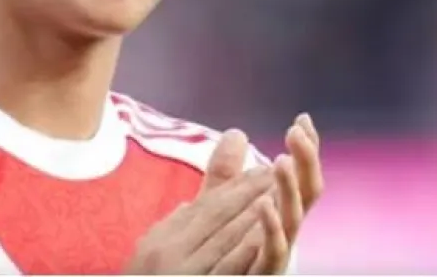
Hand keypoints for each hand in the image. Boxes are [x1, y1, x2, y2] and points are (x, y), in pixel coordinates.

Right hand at [124, 130, 278, 274]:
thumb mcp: (157, 253)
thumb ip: (180, 225)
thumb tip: (192, 201)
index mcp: (160, 241)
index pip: (205, 207)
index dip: (237, 186)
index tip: (263, 169)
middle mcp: (166, 253)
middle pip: (215, 215)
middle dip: (249, 191)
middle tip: (278, 171)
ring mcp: (179, 273)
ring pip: (222, 237)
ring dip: (252, 213)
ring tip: (279, 193)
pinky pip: (224, 267)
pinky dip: (244, 250)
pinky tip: (264, 236)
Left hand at [201, 114, 323, 274]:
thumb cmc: (215, 263)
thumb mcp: (214, 212)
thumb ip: (225, 177)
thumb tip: (237, 132)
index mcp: (276, 219)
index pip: (298, 178)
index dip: (305, 151)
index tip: (302, 119)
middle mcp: (282, 236)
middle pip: (307, 196)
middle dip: (306, 162)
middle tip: (297, 130)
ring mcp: (274, 258)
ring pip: (293, 221)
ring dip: (290, 190)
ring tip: (281, 160)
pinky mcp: (262, 276)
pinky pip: (273, 255)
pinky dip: (272, 229)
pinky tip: (264, 204)